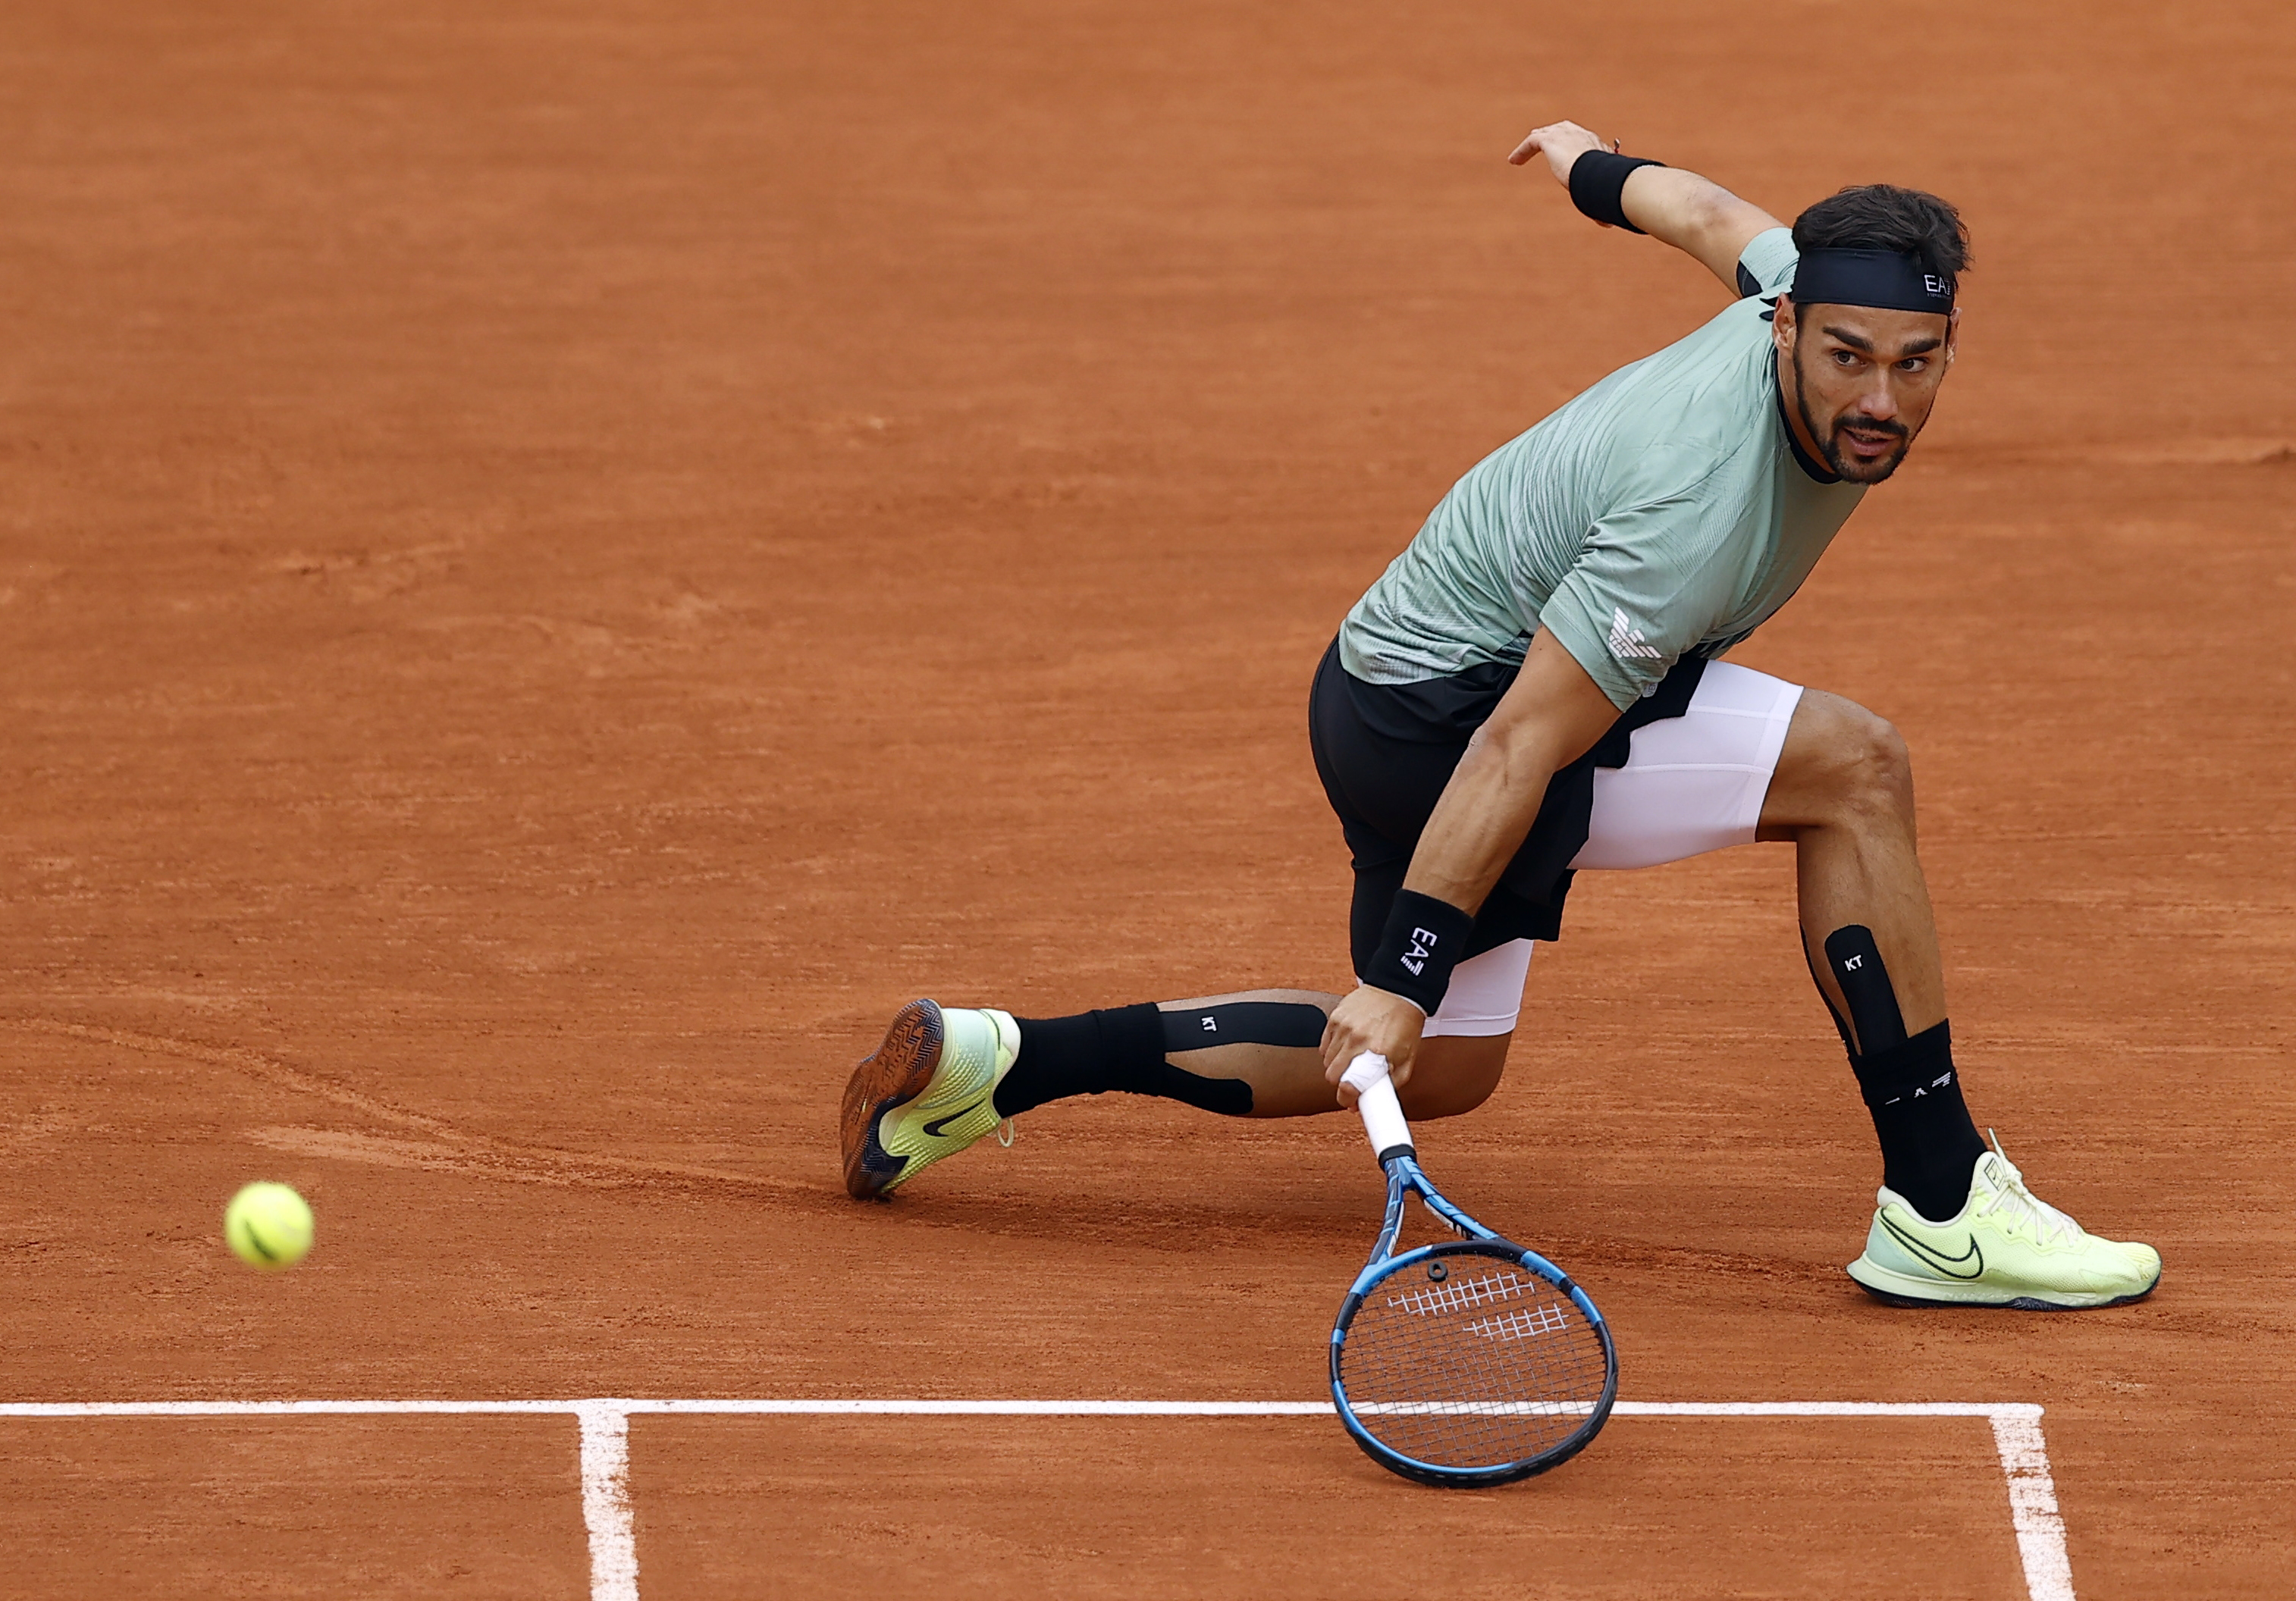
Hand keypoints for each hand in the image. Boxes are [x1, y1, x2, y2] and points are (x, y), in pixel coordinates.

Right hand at [1322, 984, 1427, 1106]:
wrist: (1399, 991)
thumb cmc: (1405, 1025)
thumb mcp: (1407, 1059)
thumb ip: (1391, 1084)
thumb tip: (1369, 1102)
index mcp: (1377, 1053)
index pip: (1349, 1087)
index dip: (1347, 1100)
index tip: (1351, 1102)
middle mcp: (1357, 1040)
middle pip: (1332, 1077)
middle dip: (1341, 1084)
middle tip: (1354, 1081)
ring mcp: (1343, 1028)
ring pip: (1327, 1062)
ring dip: (1338, 1067)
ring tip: (1354, 1059)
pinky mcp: (1335, 1018)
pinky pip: (1324, 1045)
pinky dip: (1332, 1051)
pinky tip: (1346, 1046)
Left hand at [1507, 120, 1617, 197]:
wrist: (1598, 172)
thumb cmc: (1604, 183)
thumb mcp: (1602, 191)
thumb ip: (1600, 202)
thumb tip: (1607, 225)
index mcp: (1596, 145)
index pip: (1582, 142)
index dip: (1572, 147)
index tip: (1566, 156)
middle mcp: (1581, 135)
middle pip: (1562, 131)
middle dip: (1552, 136)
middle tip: (1541, 145)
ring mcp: (1565, 135)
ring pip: (1544, 135)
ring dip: (1532, 145)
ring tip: (1520, 156)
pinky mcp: (1550, 139)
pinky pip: (1532, 142)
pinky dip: (1522, 151)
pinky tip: (1513, 161)